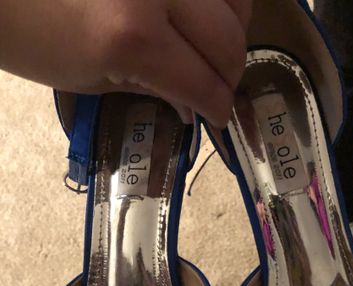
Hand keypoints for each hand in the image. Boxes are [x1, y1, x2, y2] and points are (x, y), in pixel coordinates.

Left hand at [0, 0, 252, 126]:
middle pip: (229, 39)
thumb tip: (193, 105)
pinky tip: (205, 15)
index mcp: (134, 37)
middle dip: (230, 75)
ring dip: (234, 31)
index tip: (219, 118)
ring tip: (215, 49)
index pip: (203, 82)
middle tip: (218, 89)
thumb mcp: (89, 79)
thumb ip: (153, 90)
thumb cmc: (30, 36)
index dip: (217, 107)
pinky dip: (221, 1)